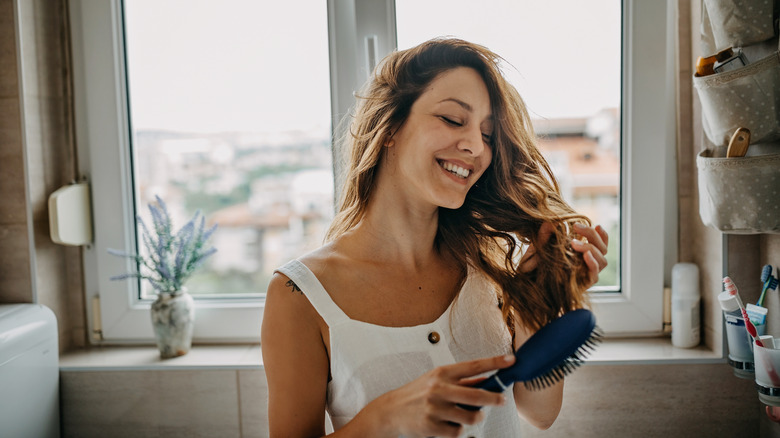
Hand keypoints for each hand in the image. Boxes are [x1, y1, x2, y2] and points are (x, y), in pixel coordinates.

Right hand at [370, 354, 513, 437]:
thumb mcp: (437, 380)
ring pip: (470, 417)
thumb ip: (462, 381)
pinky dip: (457, 430)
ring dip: (473, 418)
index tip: (511, 360)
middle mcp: (439, 389)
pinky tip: (448, 424)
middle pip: (477, 395)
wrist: (391, 411)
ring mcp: (435, 408)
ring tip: (467, 416)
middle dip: (493, 399)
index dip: (494, 362)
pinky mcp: (432, 426)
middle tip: (501, 400)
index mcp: (442, 373)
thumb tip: (487, 380)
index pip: (474, 366)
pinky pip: (457, 431)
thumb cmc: (417, 393)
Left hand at [517, 222, 608, 286]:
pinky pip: (595, 275)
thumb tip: (548, 222)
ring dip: (591, 248)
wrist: (530, 290)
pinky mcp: (584, 285)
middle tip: (576, 227)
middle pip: (602, 249)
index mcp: (582, 254)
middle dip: (592, 235)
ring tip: (574, 243)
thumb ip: (544, 237)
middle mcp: (587, 264)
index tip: (597, 225)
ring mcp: (586, 274)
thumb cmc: (534, 269)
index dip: (602, 235)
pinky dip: (593, 264)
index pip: (600, 244)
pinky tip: (585, 255)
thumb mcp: (538, 250)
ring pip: (603, 261)